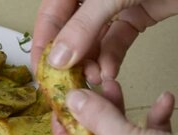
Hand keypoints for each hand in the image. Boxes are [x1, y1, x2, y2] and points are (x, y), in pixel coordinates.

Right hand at [31, 0, 177, 82]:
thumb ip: (83, 28)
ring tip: (95, 78)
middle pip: (70, 33)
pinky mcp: (134, 16)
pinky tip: (111, 72)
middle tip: (72, 84)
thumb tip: (58, 60)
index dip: (44, 47)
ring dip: (93, 62)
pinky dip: (113, 57)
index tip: (43, 75)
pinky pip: (117, 41)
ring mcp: (111, 7)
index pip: (50, 19)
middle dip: (72, 60)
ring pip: (94, 41)